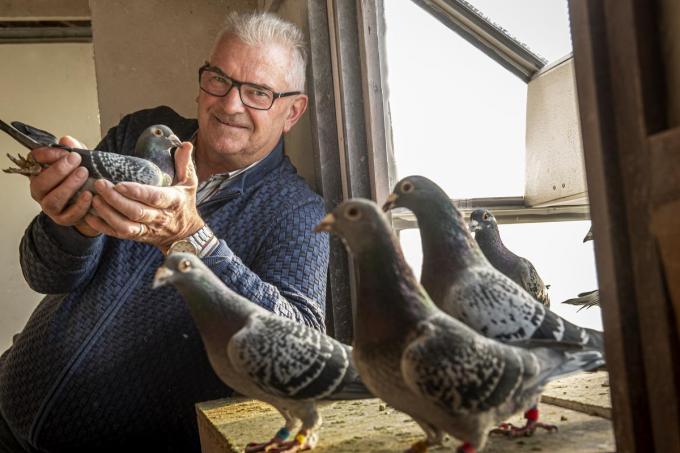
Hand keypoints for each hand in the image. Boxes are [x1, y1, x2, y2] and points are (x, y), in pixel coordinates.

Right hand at [29, 136, 97, 236]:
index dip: (47, 155)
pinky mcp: (63, 219)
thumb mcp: (82, 160)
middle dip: (58, 170)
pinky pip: (68, 215)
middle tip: (76, 160)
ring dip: (68, 186)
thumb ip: (75, 149)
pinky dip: (79, 205)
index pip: (34, 162)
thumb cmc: (85, 179)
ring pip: (52, 200)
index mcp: (41, 173)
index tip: (66, 151)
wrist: (96, 202)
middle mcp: (41, 191)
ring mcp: (51, 207)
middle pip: (41, 183)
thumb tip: (66, 139)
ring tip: (83, 174)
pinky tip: (89, 195)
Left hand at [84, 142, 203, 250]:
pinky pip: (119, 235)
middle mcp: (160, 217)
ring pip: (125, 226)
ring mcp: (148, 229)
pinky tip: (90, 216)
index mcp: (173, 202)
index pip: (155, 198)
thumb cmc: (184, 204)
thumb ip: (184, 163)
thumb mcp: (189, 183)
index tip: (120, 184)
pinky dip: (103, 227)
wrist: (185, 235)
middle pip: (135, 212)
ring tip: (93, 198)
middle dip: (115, 199)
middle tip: (99, 184)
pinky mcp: (138, 237)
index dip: (137, 192)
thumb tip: (185, 144)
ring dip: (107, 213)